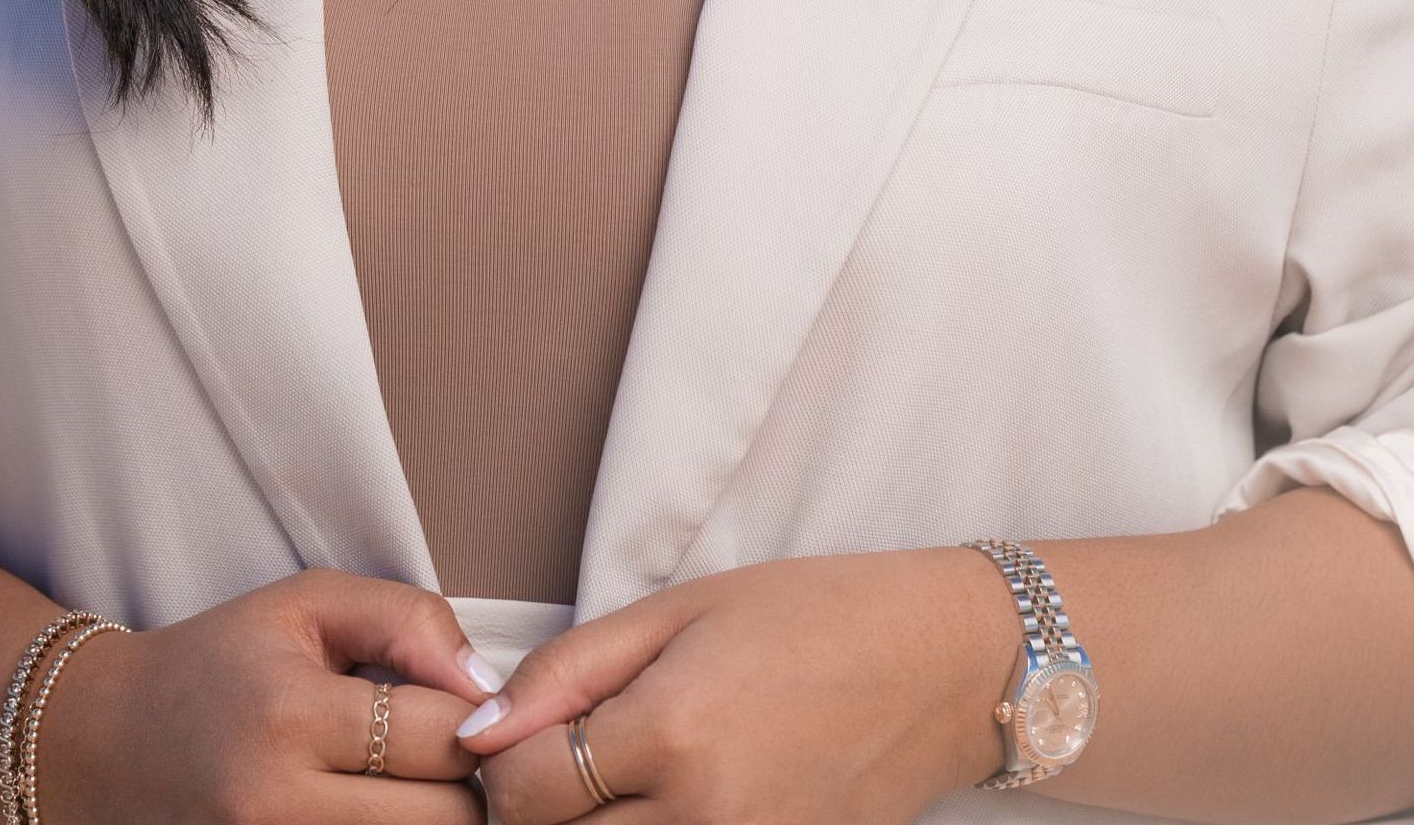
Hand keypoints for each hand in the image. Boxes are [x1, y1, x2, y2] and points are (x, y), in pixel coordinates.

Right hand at [43, 567, 501, 824]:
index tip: (476, 713)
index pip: (442, 738)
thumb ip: (405, 620)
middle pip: (443, 821)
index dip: (479, 724)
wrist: (103, 742)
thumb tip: (485, 687)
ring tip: (414, 786)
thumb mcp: (305, 603)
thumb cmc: (217, 663)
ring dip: (432, 821)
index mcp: (289, 715)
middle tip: (454, 759)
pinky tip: (377, 809)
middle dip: (467, 788)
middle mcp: (276, 805)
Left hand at [464, 552, 1019, 824]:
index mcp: (671, 734)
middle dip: (538, 810)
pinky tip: (665, 807)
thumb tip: (479, 730)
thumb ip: (568, 671)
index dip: (500, 765)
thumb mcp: (677, 610)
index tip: (514, 738)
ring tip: (615, 784)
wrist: (934, 667)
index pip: (524, 792)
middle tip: (559, 764)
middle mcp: (705, 819)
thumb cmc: (809, 616)